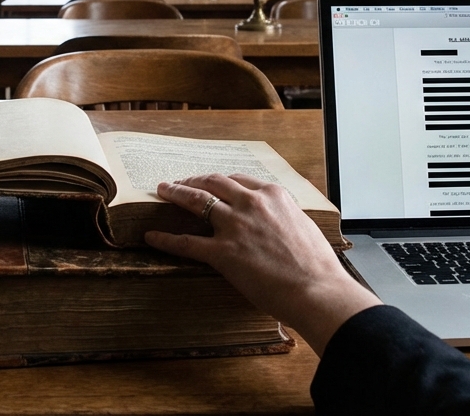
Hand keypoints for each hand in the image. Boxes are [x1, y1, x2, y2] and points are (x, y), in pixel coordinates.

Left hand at [145, 173, 381, 355]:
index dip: (220, 180)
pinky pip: (185, 242)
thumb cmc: (317, 266)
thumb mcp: (303, 226)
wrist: (317, 289)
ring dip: (176, 193)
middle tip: (181, 182)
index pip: (239, 180)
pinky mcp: (222, 252)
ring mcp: (234, 226)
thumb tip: (277, 222)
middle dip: (194, 179)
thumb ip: (284, 218)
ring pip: (196, 201)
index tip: (211, 182)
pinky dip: (165, 239)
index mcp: (273, 195)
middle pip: (213, 182)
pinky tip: (152, 237)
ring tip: (163, 191)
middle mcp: (251, 203)